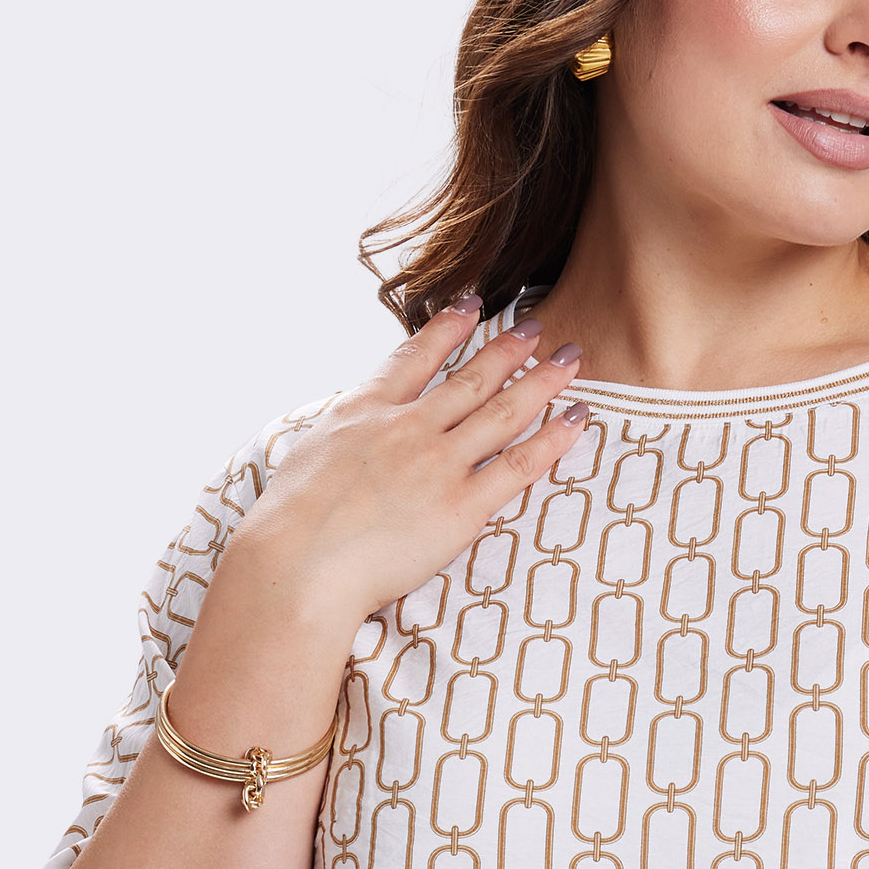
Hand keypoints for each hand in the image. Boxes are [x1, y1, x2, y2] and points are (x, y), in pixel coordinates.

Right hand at [233, 298, 587, 624]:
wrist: (298, 564)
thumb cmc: (290, 524)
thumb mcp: (308, 454)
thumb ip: (345, 435)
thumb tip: (355, 432)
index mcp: (364, 411)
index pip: (413, 356)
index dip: (447, 327)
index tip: (472, 304)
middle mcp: (407, 428)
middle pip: (471, 378)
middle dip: (508, 349)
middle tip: (537, 326)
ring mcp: (437, 465)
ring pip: (503, 412)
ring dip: (542, 381)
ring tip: (570, 359)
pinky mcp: (461, 507)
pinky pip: (520, 465)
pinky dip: (554, 438)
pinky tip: (578, 418)